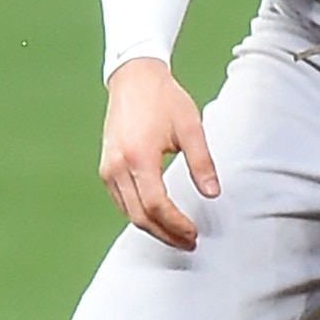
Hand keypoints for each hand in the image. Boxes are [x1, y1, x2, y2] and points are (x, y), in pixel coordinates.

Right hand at [100, 57, 220, 249]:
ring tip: (178, 234)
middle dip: (166, 234)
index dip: (176, 224)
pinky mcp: (107, 167)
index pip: (157, 205)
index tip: (194, 233)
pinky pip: (121, 201)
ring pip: (128, 212)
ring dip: (153, 228)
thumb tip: (213, 193)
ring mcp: (108, 168)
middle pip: (140, 216)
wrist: (134, 77)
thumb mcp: (190, 128)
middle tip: (189, 241)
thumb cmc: (164, 99)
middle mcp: (118, 166)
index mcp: (139, 156)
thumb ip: (202, 163)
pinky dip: (140, 214)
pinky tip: (159, 218)